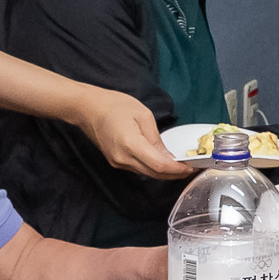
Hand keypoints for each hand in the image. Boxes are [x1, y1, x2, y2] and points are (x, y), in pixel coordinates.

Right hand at [78, 90, 192, 180]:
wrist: (88, 108)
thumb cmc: (115, 106)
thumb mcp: (143, 115)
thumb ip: (156, 139)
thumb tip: (168, 157)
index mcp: (131, 144)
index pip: (159, 165)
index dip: (177, 170)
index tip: (190, 167)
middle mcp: (123, 158)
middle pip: (154, 173)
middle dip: (174, 174)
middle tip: (190, 168)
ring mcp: (117, 162)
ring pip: (146, 173)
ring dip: (164, 172)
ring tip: (179, 165)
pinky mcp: (115, 162)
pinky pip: (138, 169)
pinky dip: (152, 168)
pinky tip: (161, 161)